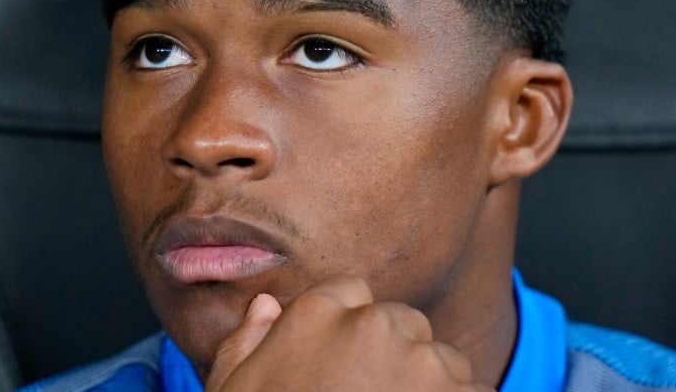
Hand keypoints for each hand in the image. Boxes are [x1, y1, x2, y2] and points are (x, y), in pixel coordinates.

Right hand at [205, 277, 491, 390]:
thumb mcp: (233, 390)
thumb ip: (247, 342)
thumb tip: (266, 307)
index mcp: (317, 314)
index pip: (350, 293)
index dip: (347, 332)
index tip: (342, 367)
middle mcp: (374, 326)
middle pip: (401, 323)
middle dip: (392, 356)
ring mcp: (422, 364)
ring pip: (443, 360)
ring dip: (428, 386)